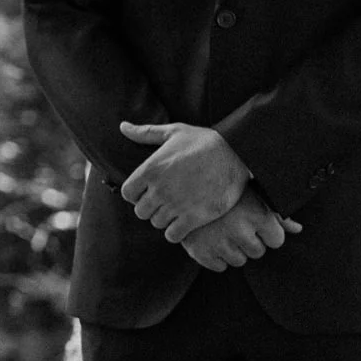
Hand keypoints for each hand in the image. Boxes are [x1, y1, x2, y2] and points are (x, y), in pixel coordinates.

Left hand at [119, 121, 251, 239]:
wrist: (238, 154)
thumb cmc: (205, 141)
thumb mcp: (174, 131)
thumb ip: (145, 133)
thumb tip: (122, 126)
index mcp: (150, 169)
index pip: (128, 193)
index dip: (136, 194)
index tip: (148, 191)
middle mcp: (160, 189)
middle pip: (141, 211)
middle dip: (150, 208)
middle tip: (163, 203)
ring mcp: (176, 204)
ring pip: (157, 223)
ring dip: (164, 219)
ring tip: (176, 211)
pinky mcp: (195, 217)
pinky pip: (173, 235)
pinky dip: (176, 232)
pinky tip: (184, 223)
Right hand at [177, 188, 302, 269]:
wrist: (180, 187)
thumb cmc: (223, 191)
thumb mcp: (251, 195)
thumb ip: (277, 215)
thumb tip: (299, 229)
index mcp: (258, 215)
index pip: (277, 241)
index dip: (266, 232)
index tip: (251, 219)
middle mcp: (240, 230)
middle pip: (258, 252)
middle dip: (248, 241)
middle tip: (232, 224)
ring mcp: (219, 242)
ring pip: (238, 261)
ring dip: (231, 250)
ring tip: (219, 230)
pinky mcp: (200, 252)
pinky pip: (219, 267)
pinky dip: (215, 257)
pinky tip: (209, 239)